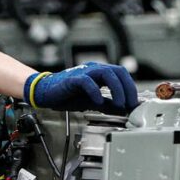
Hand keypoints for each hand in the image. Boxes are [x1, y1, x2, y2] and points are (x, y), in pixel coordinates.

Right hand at [24, 62, 138, 113]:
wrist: (45, 92)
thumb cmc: (67, 95)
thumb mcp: (92, 102)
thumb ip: (107, 104)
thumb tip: (123, 110)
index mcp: (99, 72)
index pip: (121, 74)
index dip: (131, 88)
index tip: (134, 103)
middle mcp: (93, 69)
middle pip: (117, 71)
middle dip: (127, 88)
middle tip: (129, 104)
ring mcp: (83, 72)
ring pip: (106, 73)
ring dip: (117, 89)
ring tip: (118, 104)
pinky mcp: (72, 78)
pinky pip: (87, 81)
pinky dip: (96, 91)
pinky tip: (98, 101)